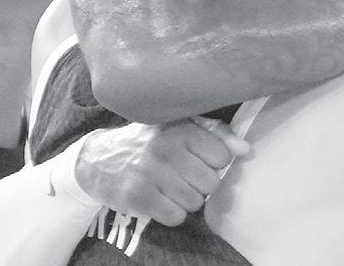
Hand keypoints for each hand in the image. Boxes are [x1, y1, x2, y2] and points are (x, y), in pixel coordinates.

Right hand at [74, 118, 250, 226]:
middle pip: (211, 183)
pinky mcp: (137, 196)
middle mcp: (165, 148)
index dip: (211, 162)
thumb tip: (245, 150)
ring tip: (169, 187)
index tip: (195, 158)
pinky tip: (159, 199)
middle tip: (181, 176)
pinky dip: (171, 213)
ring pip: (195, 203)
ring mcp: (149, 172)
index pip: (222, 157)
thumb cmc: (149, 141)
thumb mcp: (180, 126)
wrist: (98, 158)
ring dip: (185, 200)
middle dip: (199, 184)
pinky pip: (175, 217)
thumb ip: (216, 134)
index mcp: (180, 127)